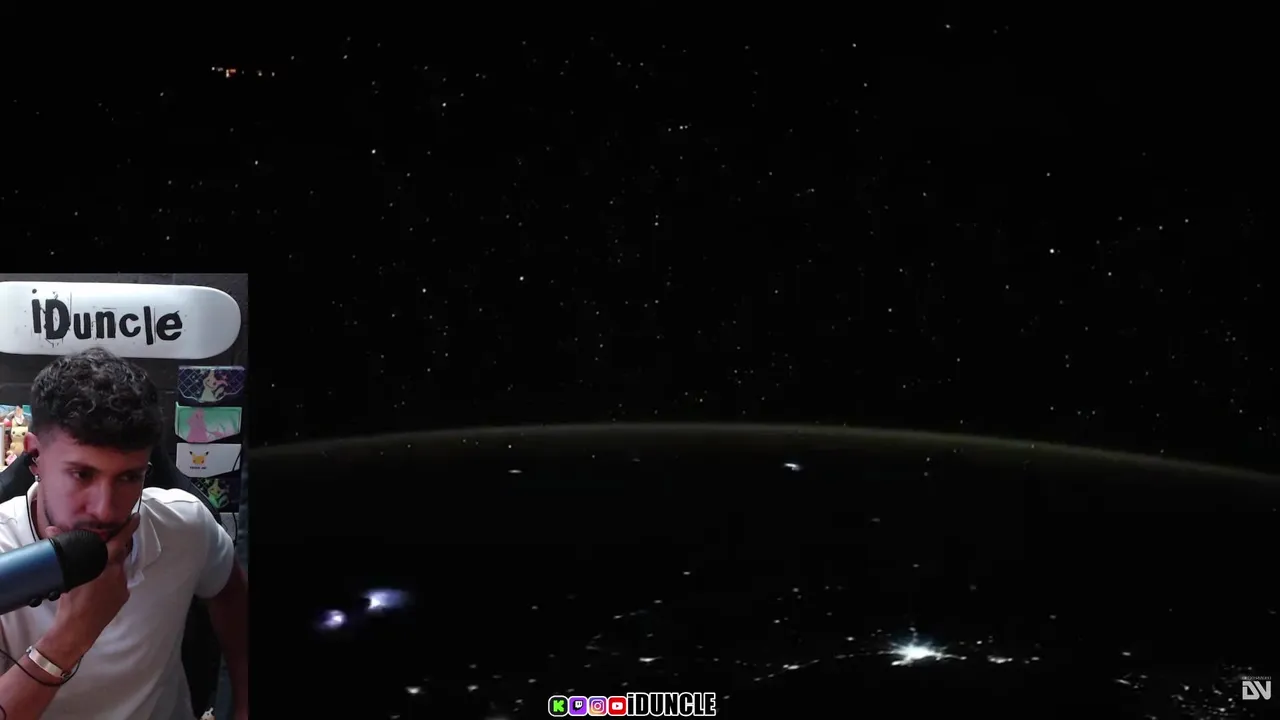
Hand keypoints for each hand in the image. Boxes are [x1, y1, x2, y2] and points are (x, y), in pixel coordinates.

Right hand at [45, 515, 139, 656]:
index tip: (136, 517)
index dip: (129, 527)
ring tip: (98, 571)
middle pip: (120, 554)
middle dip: (116, 547)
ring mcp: (123, 585)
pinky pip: (120, 582)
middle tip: (108, 543)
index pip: (120, 540)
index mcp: (106, 564)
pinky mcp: (124, 596)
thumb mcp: (67, 573)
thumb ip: (65, 550)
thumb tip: (53, 529)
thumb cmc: (71, 601)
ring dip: (112, 566)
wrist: (78, 628)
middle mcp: (118, 572)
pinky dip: (112, 580)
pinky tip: (101, 586)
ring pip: (119, 568)